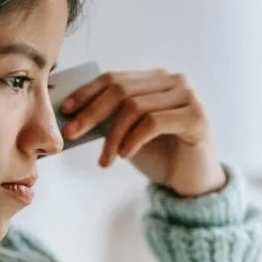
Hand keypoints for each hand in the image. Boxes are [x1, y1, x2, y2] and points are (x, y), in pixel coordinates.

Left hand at [57, 69, 226, 196]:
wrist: (193, 183)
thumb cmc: (160, 156)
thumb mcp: (128, 134)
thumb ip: (109, 119)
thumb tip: (71, 114)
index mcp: (156, 80)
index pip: (114, 78)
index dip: (86, 92)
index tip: (65, 110)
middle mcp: (174, 81)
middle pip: (121, 89)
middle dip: (91, 112)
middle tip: (72, 134)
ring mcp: (188, 97)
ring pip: (135, 107)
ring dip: (113, 135)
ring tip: (106, 159)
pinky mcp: (196, 117)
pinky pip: (153, 122)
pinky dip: (133, 139)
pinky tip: (125, 155)